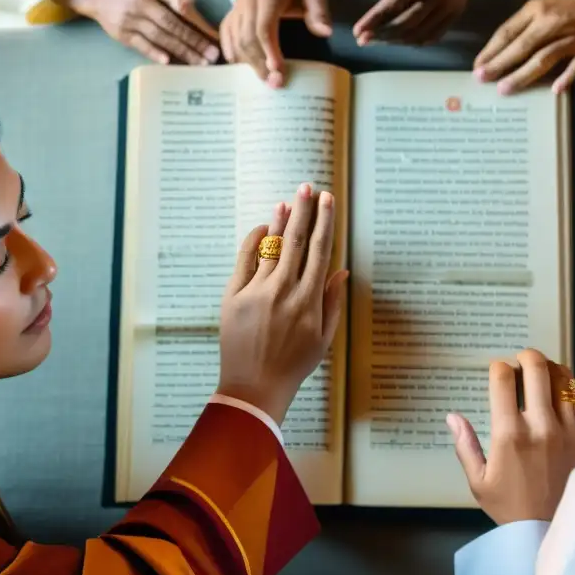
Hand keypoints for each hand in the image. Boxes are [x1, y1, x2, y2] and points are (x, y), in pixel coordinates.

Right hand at [62, 0, 218, 64]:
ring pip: (158, 38)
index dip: (196, 27)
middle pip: (171, 27)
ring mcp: (128, 22)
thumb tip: (192, 5)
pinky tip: (167, 61)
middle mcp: (138, 7)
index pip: (178, 12)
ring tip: (198, 63)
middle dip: (193, 43)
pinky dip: (153, 53)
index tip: (214, 40)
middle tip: (212, 57)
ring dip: (180, 51)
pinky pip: (139, 45)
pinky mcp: (120, 35)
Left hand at [216, 183, 347, 424]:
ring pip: (272, 246)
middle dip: (304, 210)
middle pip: (297, 241)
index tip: (328, 200)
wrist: (254, 388)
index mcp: (309, 301)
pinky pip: (245, 259)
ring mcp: (256, 292)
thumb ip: (333, 302)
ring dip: (282, 220)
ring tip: (289, 199)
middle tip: (308, 187)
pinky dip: (255, 240)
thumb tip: (341, 271)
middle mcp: (283, 291)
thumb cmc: (294, 366)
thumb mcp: (324, 338)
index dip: (325, 222)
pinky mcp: (233, 297)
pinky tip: (264, 227)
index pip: (321, 251)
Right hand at [221, 0, 331, 86]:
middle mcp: (247, 1)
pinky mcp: (230, 15)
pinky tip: (244, 68)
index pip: (264, 26)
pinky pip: (226, 37)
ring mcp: (235, 8)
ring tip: (265, 80)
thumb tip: (325, 32)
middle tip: (275, 83)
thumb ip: (318, 10)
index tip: (278, 70)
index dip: (269, 50)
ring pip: (235, 40)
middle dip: (260, 63)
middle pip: (247, 37)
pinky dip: (233, 54)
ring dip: (248, 63)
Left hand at [353, 0, 487, 45]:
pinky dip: (412, 42)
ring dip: (394, 40)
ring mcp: (449, 7)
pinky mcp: (454, 17)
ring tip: (376, 40)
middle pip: (407, 21)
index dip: (375, 18)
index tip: (358, 31)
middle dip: (382, 33)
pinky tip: (397, 40)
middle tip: (363, 40)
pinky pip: (432, 36)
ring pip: (418, 32)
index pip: (396, 1)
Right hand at [448, 349, 574, 524]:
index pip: (503, 378)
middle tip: (522, 360)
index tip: (498, 372)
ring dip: (553, 369)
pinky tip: (571, 391)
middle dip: (526, 356)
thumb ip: (465, 445)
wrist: (548, 533)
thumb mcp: (479, 481)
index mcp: (510, 434)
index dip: (498, 367)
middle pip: (537, 368)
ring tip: (545, 373)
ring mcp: (569, 432)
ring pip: (566, 380)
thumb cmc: (512, 509)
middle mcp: (541, 427)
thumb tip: (452, 417)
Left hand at [475, 0, 574, 94]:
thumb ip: (519, 30)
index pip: (508, 32)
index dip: (490, 50)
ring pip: (544, 57)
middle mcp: (550, 23)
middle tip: (483, 79)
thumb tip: (493, 56)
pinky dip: (565, 78)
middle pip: (522, 46)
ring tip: (505, 89)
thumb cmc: (561, 11)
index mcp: (535, 10)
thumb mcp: (537, 10)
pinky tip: (554, 90)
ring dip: (523, 74)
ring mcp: (570, 37)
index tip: (477, 67)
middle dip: (500, 64)